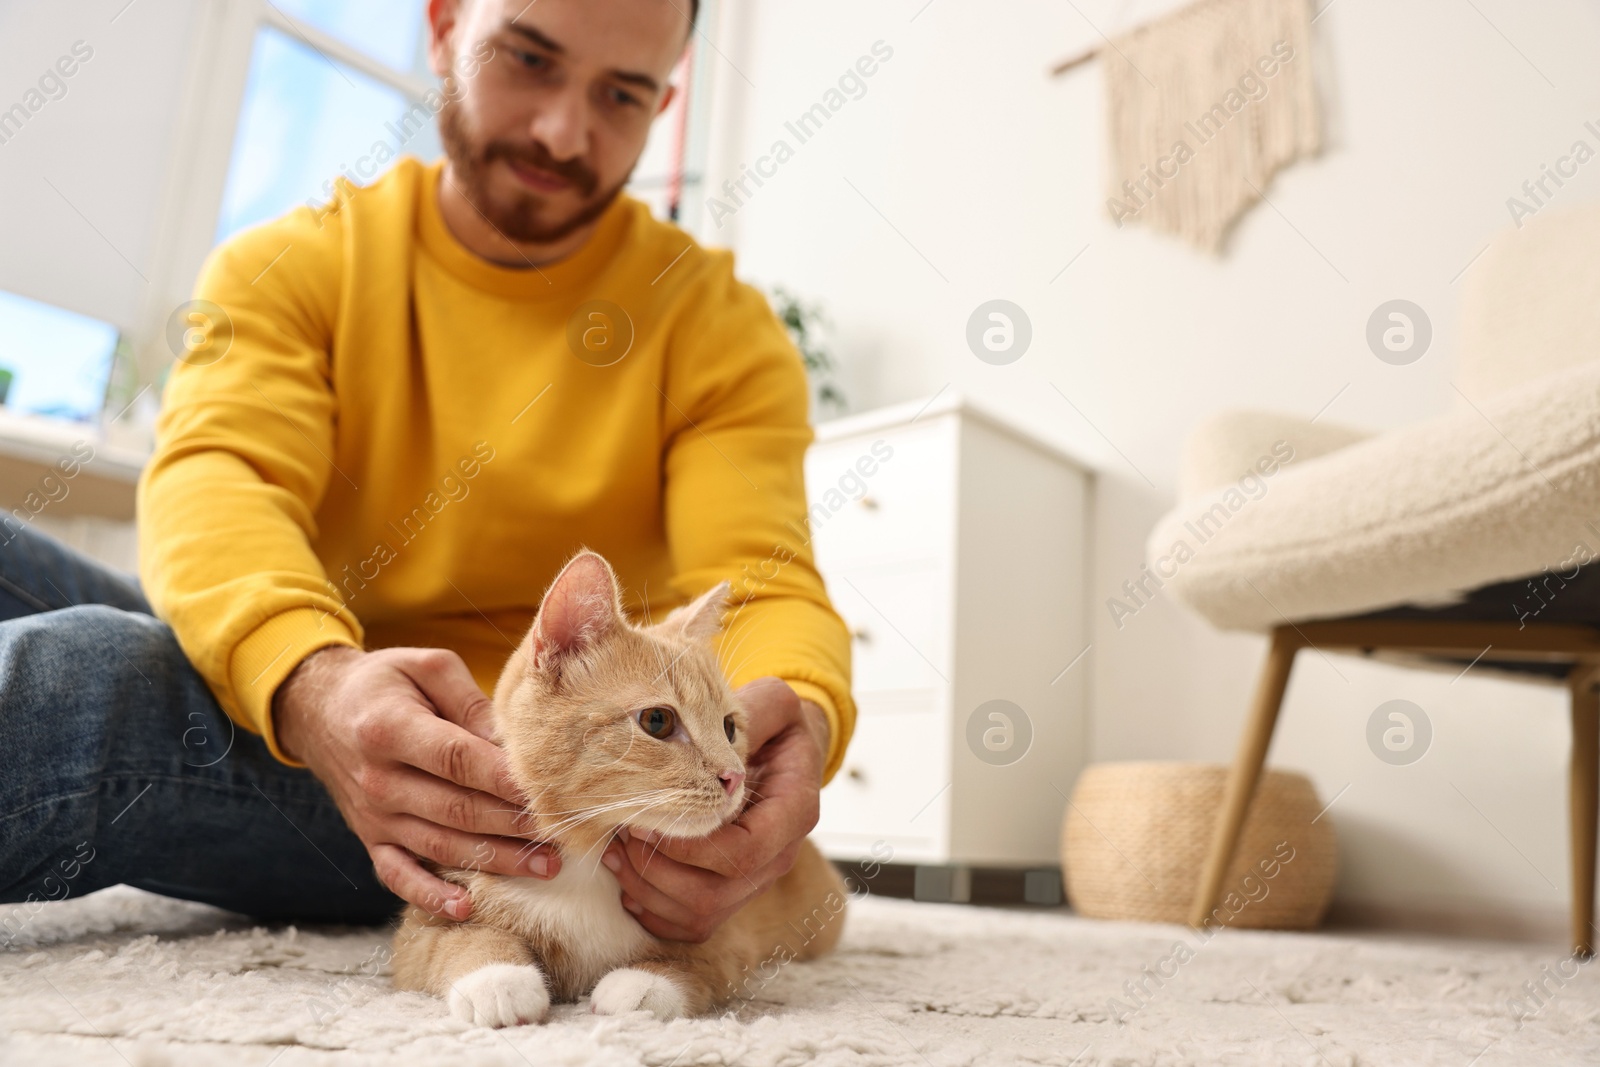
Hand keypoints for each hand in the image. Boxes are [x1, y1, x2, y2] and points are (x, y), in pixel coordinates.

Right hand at [272, 645, 560, 919]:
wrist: (318, 710)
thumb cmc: (384, 683)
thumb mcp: (425, 667)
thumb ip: (470, 700)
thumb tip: (512, 740)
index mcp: (390, 729)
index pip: (458, 760)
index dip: (505, 778)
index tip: (549, 790)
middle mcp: (379, 780)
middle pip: (457, 809)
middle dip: (515, 824)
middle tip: (564, 832)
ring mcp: (373, 816)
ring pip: (441, 846)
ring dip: (495, 860)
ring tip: (545, 867)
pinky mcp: (370, 839)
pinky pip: (398, 876)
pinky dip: (429, 896)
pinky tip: (465, 908)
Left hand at [600, 676, 829, 941]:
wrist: (779, 749)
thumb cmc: (771, 724)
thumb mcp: (770, 703)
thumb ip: (750, 713)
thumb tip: (707, 730)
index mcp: (794, 813)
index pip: (744, 852)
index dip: (690, 847)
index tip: (647, 818)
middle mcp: (778, 857)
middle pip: (715, 894)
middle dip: (657, 870)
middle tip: (622, 832)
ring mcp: (755, 882)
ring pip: (699, 915)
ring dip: (647, 890)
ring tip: (615, 851)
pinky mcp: (730, 894)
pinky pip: (689, 926)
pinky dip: (652, 911)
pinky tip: (627, 876)